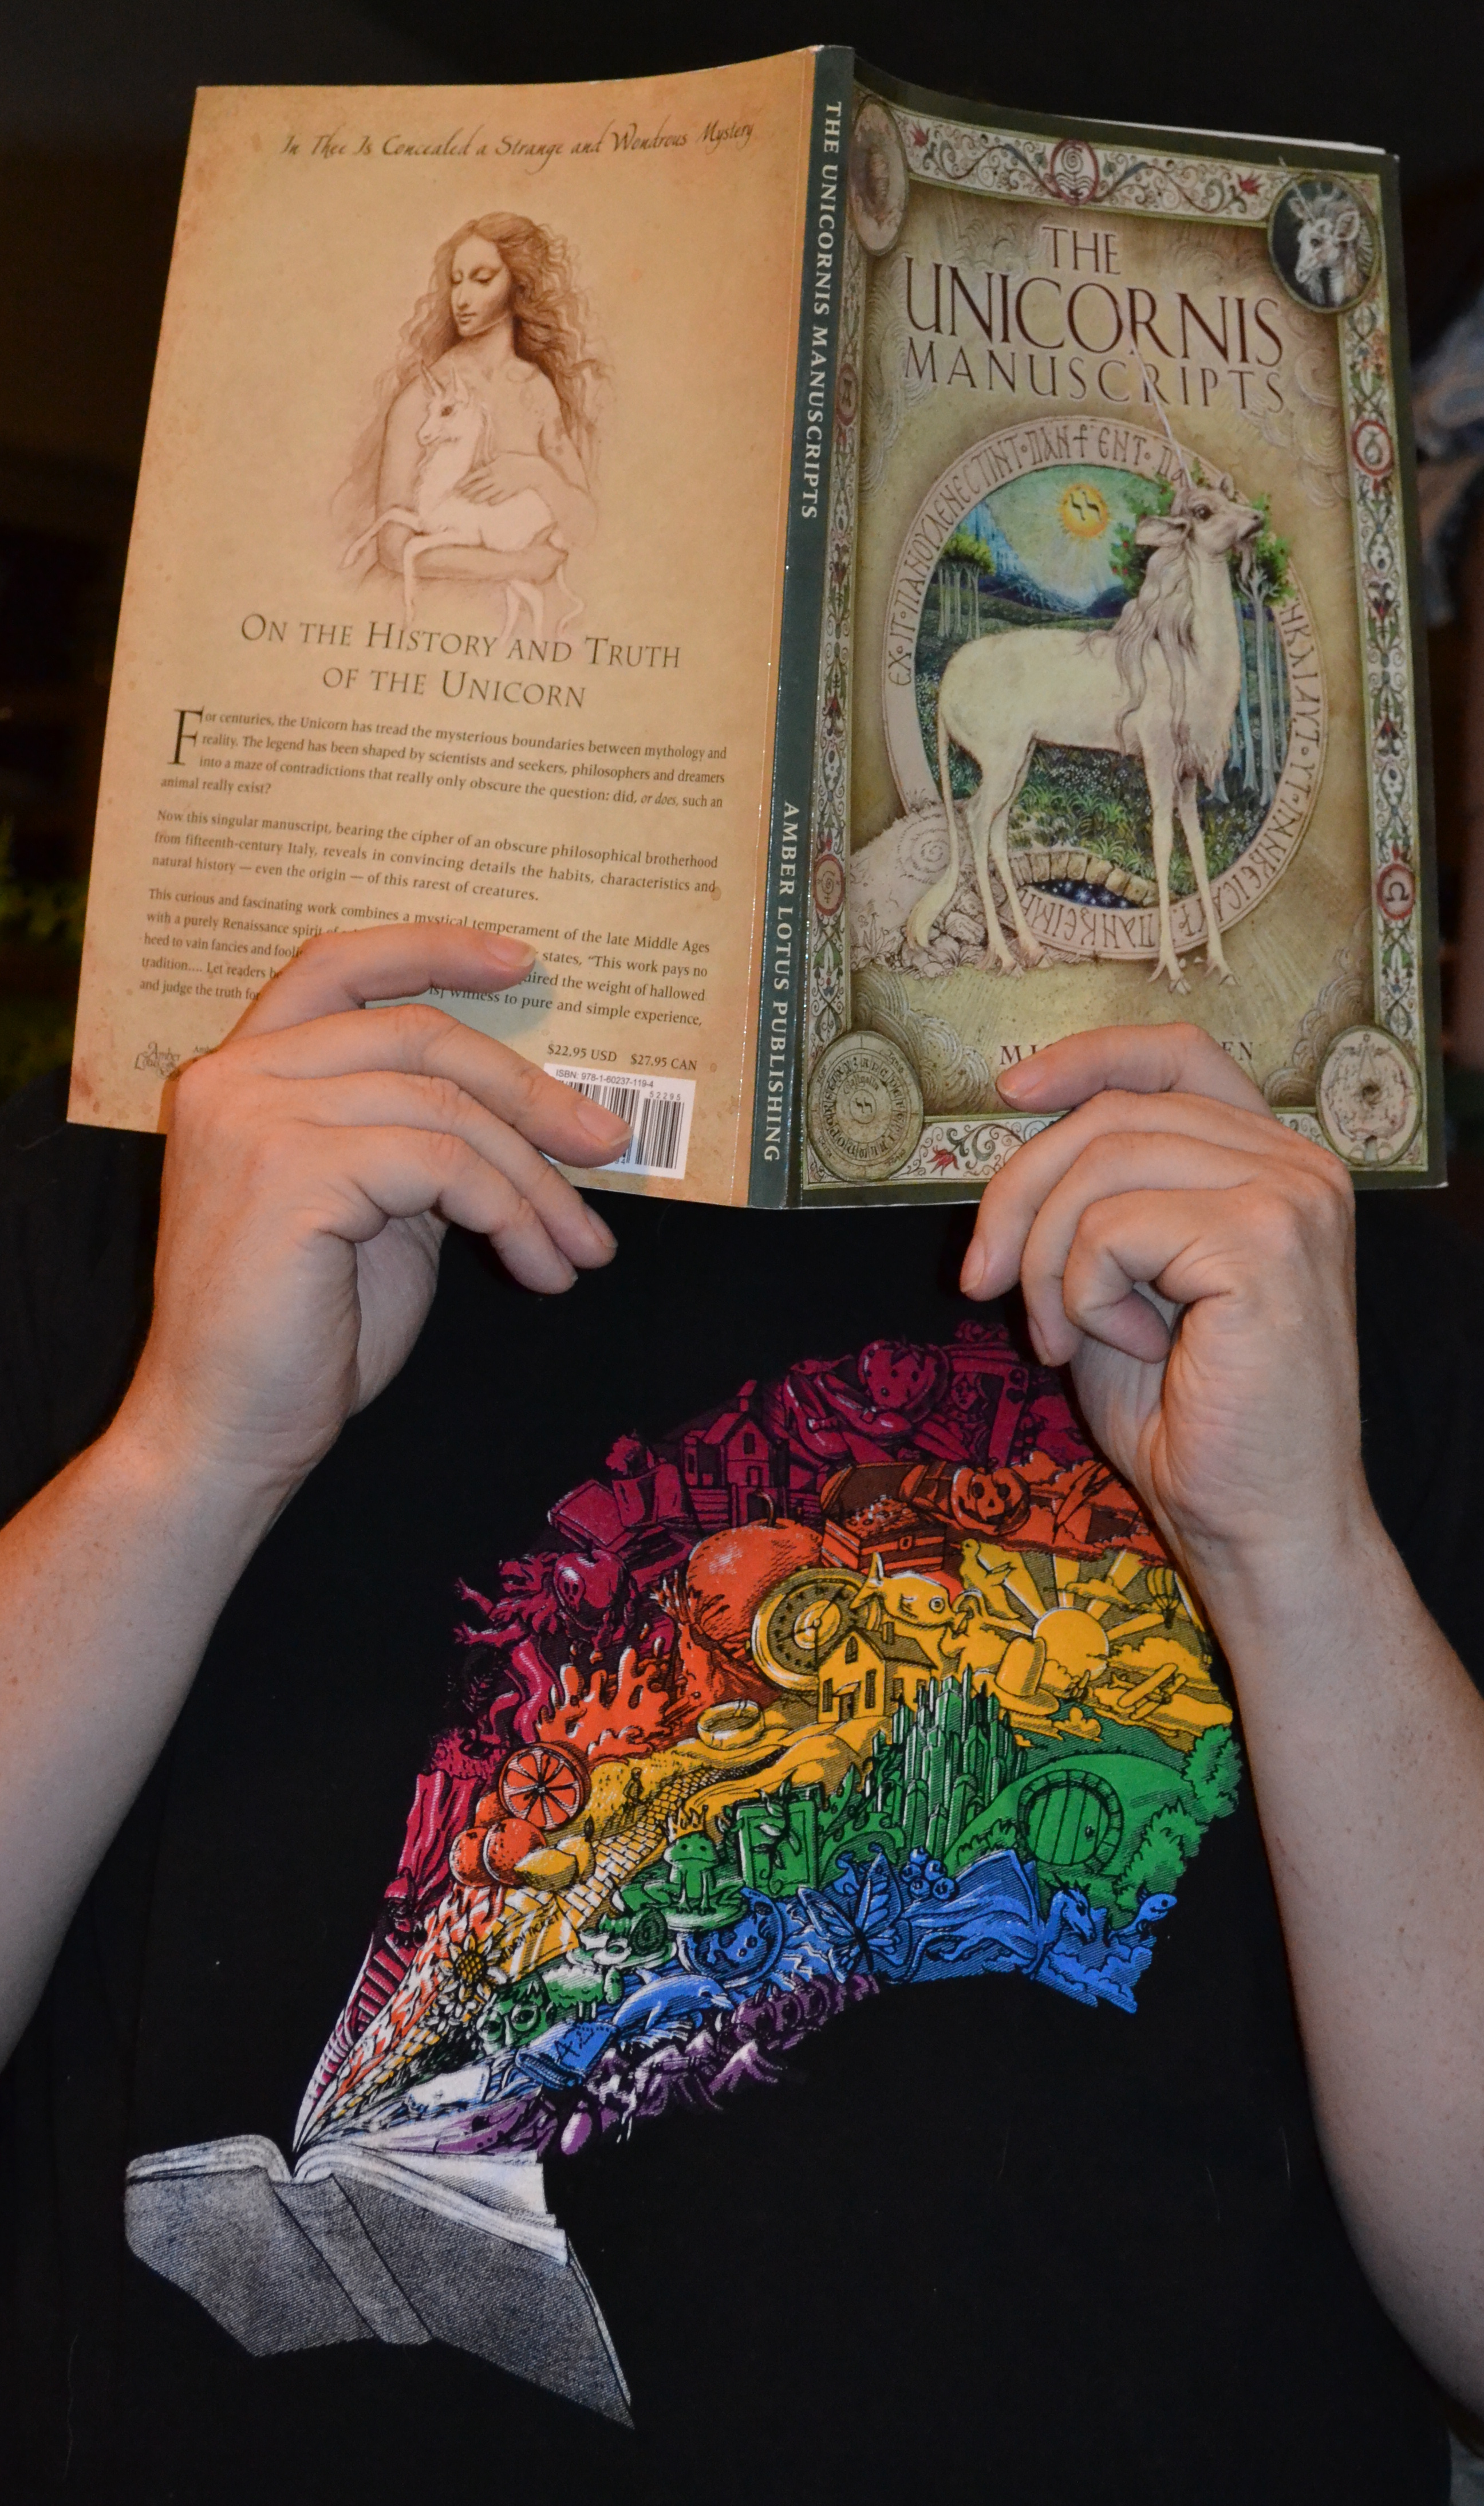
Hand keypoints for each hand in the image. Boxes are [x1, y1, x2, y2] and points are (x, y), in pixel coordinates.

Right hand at [117, 925, 629, 1500]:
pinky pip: (442, 1167)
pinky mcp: (292, 1174)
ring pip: (444, 1109)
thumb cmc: (300, 1336)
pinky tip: (537, 1269)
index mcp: (244, 1073)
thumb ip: (418, 1143)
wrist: (225, 1432)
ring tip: (582, 1245)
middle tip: (608, 1144)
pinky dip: (511, 1215)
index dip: (433, 950)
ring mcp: (256, 1120)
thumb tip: (532, 1114)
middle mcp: (237, 1079)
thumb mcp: (374, 1211)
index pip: (339, 965)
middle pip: (417, 1033)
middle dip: (530, 1091)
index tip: (524, 963)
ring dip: (536, 1181)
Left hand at [461, 453, 546, 504]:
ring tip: (471, 501)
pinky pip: (498, 499)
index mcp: (491, 467)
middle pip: (478, 486)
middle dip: (468, 492)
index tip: (457, 486)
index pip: (474, 476)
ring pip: (486, 494)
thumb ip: (492, 458)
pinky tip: (488, 503)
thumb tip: (484, 458)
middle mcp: (495, 478)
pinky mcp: (508, 493)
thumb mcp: (503, 456)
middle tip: (460, 496)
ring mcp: (501, 486)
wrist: (532, 470)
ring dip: (477, 498)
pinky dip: (493, 501)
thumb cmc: (517, 460)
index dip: (464, 482)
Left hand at [961, 1024, 1364, 1583]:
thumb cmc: (1192, 1421)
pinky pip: (1113, 1230)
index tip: (1009, 1091)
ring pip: (1100, 1167)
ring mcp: (1289, 1197)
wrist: (1258, 1522)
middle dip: (1019, 1195)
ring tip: (1061, 1336)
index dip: (1088, 1056)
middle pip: (1113, 1114)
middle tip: (983, 1280)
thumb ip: (1097, 1206)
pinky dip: (1085, 1295)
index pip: (1178, 1055)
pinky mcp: (1265, 1241)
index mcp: (1271, 1163)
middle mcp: (1295, 1165)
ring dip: (1047, 1261)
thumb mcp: (1124, 1284)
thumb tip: (1011, 1149)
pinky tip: (1131, 1349)